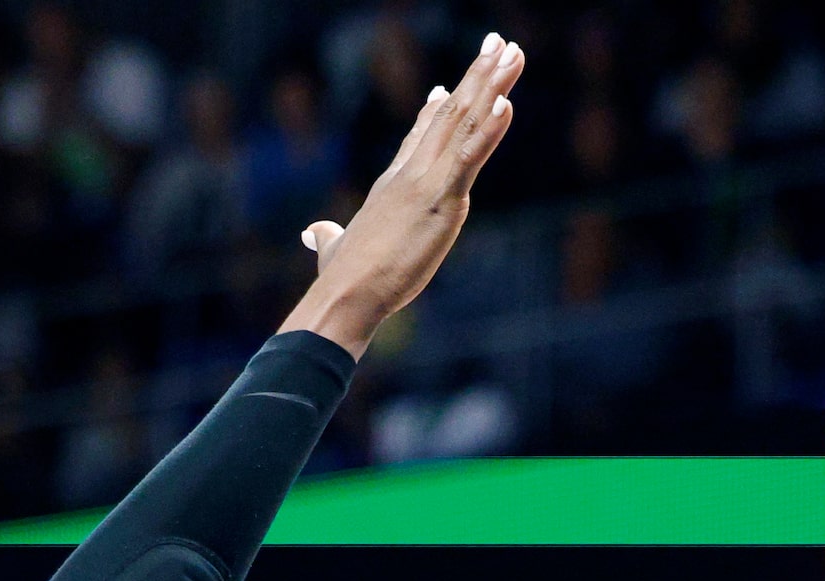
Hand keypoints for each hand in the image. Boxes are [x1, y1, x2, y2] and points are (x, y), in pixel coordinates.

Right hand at [280, 31, 525, 357]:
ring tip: (512, 52)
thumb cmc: (340, 278)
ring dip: (492, 85)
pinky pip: (471, 158)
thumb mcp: (334, 249)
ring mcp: (427, 182)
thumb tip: (312, 232)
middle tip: (500, 43)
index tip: (450, 86)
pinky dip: (489, 130)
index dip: (436, 110)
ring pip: (465, 123)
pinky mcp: (441, 201)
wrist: (345, 293)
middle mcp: (411, 173)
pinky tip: (507, 104)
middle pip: (450, 114)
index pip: (418, 138)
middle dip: (477, 77)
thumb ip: (326, 236)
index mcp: (392, 184)